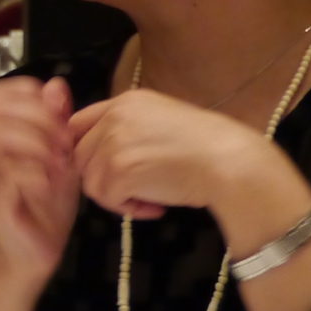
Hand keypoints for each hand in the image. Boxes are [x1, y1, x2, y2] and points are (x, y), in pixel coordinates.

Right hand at [0, 76, 83, 279]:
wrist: (33, 254)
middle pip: (0, 112)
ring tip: (58, 165)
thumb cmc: (46, 207)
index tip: (57, 117)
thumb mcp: (61, 157)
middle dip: (40, 122)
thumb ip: (58, 122)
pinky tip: (50, 186)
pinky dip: (36, 176)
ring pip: (2, 138)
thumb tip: (55, 84)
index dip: (28, 96)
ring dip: (39, 147)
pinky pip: (10, 175)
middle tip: (64, 145)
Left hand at [67, 89, 276, 221]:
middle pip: (80, 156)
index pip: (79, 124)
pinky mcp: (119, 171)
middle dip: (102, 178)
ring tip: (151, 199)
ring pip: (90, 181)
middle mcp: (114, 117)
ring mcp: (114, 143)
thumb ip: (130, 128)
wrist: (231, 162)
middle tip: (134, 189)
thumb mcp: (162, 120)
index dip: (86, 150)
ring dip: (116, 197)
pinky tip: (156, 207)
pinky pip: (107, 199)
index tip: (104, 168)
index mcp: (125, 101)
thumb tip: (102, 150)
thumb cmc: (208, 146)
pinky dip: (129, 209)